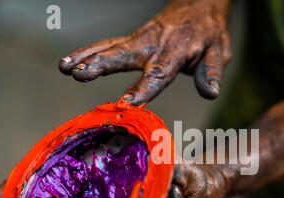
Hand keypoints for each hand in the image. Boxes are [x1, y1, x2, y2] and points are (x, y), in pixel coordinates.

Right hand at [59, 0, 231, 104]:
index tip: (128, 103)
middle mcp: (152, 45)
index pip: (159, 73)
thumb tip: (211, 92)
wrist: (198, 7)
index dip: (144, 88)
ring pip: (110, 47)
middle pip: (125, 55)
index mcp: (174, 52)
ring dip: (86, 57)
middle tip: (80, 74)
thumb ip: (211, 71)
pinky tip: (68, 62)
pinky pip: (106, 45)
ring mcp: (139, 40)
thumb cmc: (208, 34)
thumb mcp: (218, 51)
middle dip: (102, 65)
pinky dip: (86, 52)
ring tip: (64, 68)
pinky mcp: (131, 39)